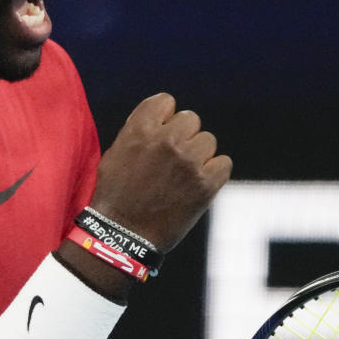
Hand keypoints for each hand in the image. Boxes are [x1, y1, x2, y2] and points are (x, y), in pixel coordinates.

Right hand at [91, 93, 231, 251]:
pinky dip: (214, 174)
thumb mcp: (115, 154)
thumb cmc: (115, 197)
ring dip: (199, 156)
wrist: (123, 237)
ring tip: (182, 178)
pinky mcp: (206, 184)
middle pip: (191, 120)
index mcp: (140, 129)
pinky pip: (224, 163)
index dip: (164, 120)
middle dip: (183, 137)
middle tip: (172, 162)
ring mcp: (188, 161)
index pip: (166, 102)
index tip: (160, 137)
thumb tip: (162, 119)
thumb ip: (139, 132)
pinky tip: (198, 186)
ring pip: (208, 141)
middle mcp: (167, 140)